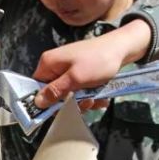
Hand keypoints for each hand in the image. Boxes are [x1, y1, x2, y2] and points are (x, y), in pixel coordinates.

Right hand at [33, 19, 151, 108]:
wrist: (122, 48)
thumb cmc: (98, 61)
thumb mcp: (76, 78)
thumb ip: (56, 90)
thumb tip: (37, 102)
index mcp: (48, 63)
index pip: (36, 88)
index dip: (46, 102)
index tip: (59, 111)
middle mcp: (55, 65)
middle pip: (54, 93)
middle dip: (70, 102)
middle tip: (85, 103)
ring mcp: (68, 69)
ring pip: (69, 94)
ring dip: (83, 101)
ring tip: (96, 99)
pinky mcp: (80, 73)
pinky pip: (79, 90)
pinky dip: (89, 95)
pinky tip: (100, 97)